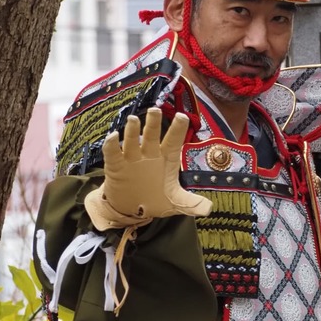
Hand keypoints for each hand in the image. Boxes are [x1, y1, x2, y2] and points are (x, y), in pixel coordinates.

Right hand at [85, 109, 211, 229]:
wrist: (131, 209)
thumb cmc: (154, 200)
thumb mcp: (174, 203)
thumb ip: (191, 204)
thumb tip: (208, 209)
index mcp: (166, 159)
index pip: (173, 141)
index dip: (178, 129)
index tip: (182, 117)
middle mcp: (149, 154)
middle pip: (152, 135)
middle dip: (153, 123)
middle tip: (155, 110)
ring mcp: (132, 158)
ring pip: (132, 140)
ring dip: (132, 131)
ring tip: (133, 120)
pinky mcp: (116, 166)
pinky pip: (113, 153)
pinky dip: (112, 145)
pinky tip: (113, 137)